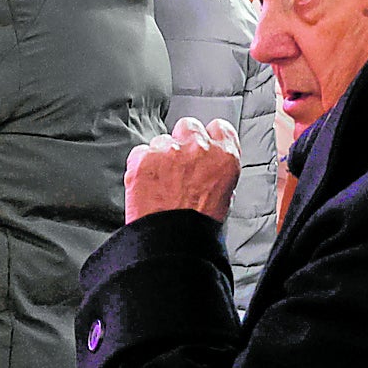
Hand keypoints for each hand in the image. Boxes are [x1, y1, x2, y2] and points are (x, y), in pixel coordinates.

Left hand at [124, 118, 241, 223]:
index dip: (211, 136)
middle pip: (189, 126)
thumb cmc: (198, 225)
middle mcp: (198, 147)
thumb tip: (211, 167)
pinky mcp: (143, 159)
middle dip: (184, 141)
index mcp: (225, 156)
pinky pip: (140, 153)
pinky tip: (147, 184)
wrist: (172, 241)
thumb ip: (220, 171)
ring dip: (161, 156)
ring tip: (162, 182)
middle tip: (180, 162)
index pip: (219, 127)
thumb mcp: (226, 195)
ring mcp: (169, 150)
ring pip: (162, 140)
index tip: (206, 144)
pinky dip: (141, 166)